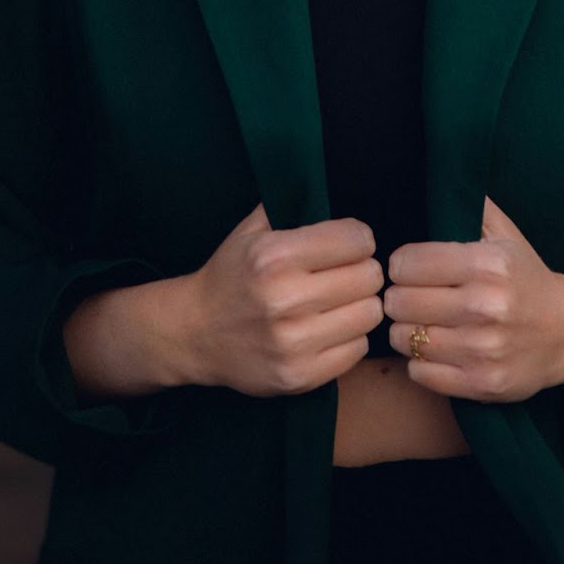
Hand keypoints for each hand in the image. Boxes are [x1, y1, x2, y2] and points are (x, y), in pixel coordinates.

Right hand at [172, 201, 384, 396]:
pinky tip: (330, 328)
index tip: (348, 244)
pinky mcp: (299, 376)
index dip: (357, 238)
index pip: (357, 239)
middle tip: (346, 273)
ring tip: (340, 301)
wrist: (194, 333)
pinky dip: (350, 337)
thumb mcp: (253, 229)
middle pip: (369, 277)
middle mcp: (284, 299)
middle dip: (362, 270)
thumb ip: (292, 203)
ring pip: (370, 314)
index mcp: (275, 256)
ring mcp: (292, 343)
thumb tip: (335, 187)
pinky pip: (357, 349)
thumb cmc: (231, 274)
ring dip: (360, 305)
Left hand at [383, 197, 563, 401]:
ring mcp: (484, 350)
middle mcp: (486, 307)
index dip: (401, 263)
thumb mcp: (503, 233)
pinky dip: (420, 361)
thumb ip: (468, 204)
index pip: (407, 262)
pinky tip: (434, 347)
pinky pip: (420, 373)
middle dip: (398, 297)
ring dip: (405, 330)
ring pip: (405, 338)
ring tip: (419, 320)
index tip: (408, 266)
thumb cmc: (524, 276)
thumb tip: (435, 173)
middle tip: (408, 295)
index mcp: (487, 263)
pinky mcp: (483, 384)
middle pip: (399, 302)